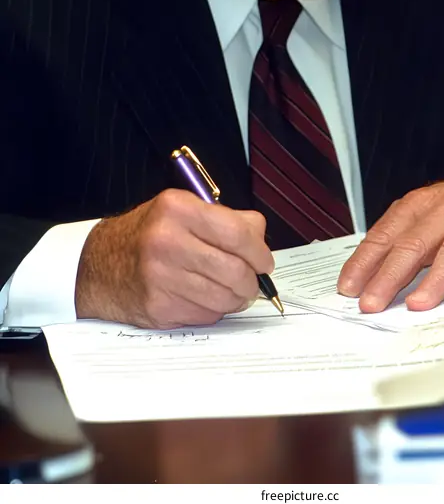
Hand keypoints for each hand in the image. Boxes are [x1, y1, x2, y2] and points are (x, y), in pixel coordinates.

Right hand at [75, 189, 272, 327]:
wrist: (98, 265)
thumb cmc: (147, 235)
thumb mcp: (181, 210)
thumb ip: (226, 218)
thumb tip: (259, 238)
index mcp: (177, 209)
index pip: (237, 234)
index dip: (259, 252)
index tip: (264, 261)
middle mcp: (167, 241)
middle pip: (235, 270)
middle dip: (252, 281)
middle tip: (252, 282)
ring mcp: (160, 277)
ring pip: (224, 298)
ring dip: (236, 299)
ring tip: (231, 291)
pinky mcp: (158, 307)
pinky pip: (205, 315)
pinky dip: (213, 310)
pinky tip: (203, 298)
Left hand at [337, 150, 443, 312]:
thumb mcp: (437, 209)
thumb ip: (410, 237)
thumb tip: (372, 275)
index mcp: (427, 205)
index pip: (389, 234)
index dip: (367, 261)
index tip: (348, 287)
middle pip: (417, 243)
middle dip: (390, 275)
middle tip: (371, 304)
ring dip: (437, 278)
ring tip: (418, 304)